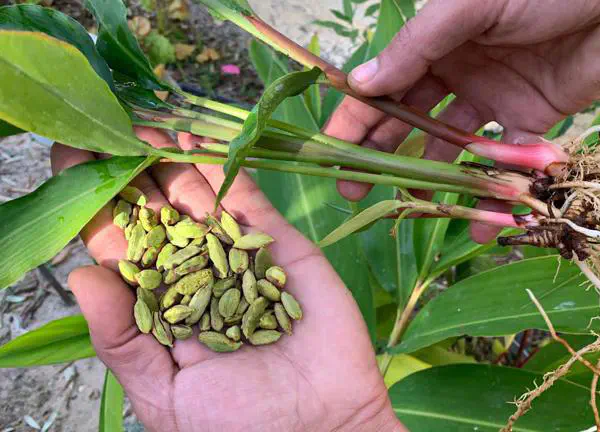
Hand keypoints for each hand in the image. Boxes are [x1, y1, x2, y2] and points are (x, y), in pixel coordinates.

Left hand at [52, 128, 403, 431]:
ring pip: (198, 199)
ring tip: (140, 121)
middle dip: (130, 171)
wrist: (323, 427)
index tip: (72, 161)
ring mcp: (238, 256)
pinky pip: (247, 201)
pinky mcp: (281, 246)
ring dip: (169, 159)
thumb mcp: (166, 395)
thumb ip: (123, 340)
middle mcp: (195, 276)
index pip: (119, 249)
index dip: (95, 206)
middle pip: (156, 213)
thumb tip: (82, 276)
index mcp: (161, 310)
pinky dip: (223, 169)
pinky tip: (195, 139)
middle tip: (103, 124)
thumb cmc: (241, 426)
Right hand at [325, 0, 599, 242]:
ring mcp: (494, 97)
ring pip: (453, 145)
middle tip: (359, 193)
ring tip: (415, 210)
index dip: (357, 115)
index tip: (334, 151)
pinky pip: (504, 159)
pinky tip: (479, 219)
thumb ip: (418, 46)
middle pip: (411, 119)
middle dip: (383, 154)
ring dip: (434, 176)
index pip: (385, 82)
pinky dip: (493, 188)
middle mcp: (459, 70)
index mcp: (438, 40)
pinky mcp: (531, 120)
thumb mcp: (473, 7)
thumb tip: (360, 83)